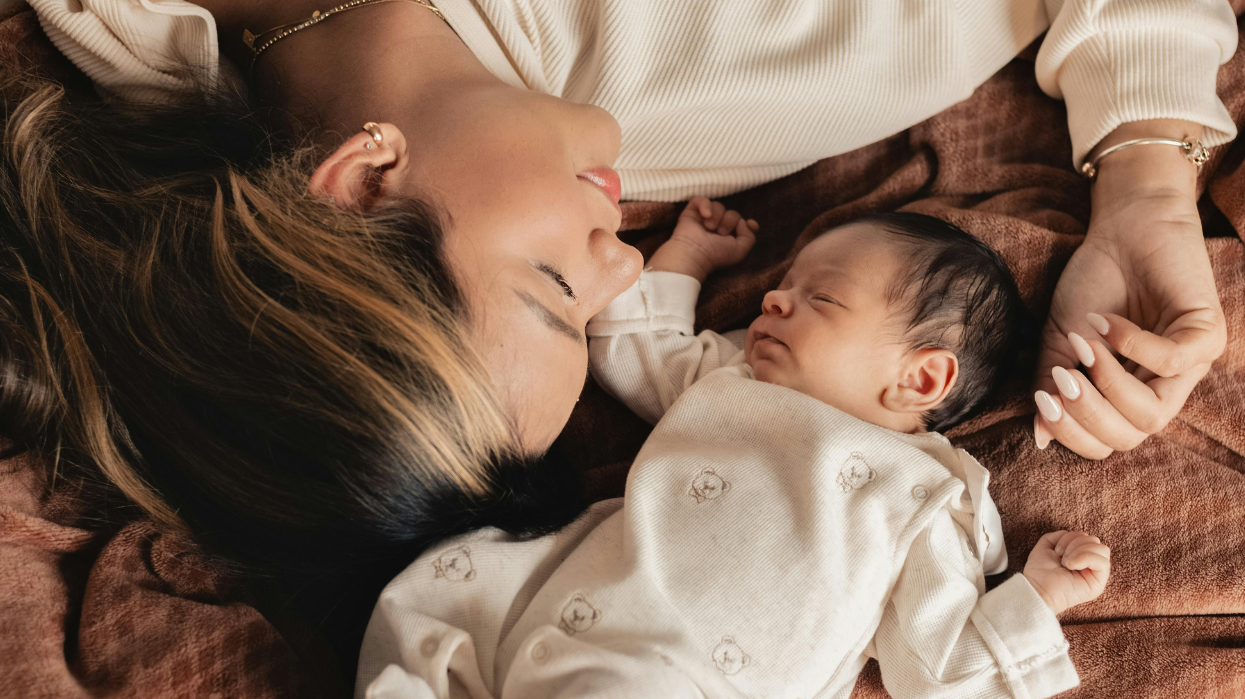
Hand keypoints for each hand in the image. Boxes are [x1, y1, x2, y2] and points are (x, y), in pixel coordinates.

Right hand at [647, 196, 757, 281]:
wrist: (694, 253)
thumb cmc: (715, 255)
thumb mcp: (740, 250)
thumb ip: (749, 236)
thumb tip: (743, 221)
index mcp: (728, 237)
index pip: (741, 223)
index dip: (747, 223)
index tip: (750, 224)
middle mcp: (717, 227)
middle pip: (732, 213)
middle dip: (729, 222)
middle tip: (720, 233)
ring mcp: (704, 219)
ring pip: (719, 206)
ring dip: (717, 217)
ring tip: (709, 228)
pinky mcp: (691, 212)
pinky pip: (701, 199)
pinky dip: (705, 205)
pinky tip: (705, 216)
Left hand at [1022, 530, 1109, 614]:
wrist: (1037, 588)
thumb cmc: (1040, 570)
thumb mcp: (1047, 545)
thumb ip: (1060, 536)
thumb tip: (1074, 534)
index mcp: (1080, 555)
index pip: (1086, 536)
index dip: (1070, 537)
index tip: (1057, 551)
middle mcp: (1090, 564)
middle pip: (1095, 540)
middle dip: (1075, 544)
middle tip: (1062, 558)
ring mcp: (1095, 573)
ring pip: (1102, 549)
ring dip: (1079, 551)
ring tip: (1066, 563)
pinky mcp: (1098, 583)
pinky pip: (1103, 562)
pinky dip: (1085, 558)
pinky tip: (1072, 566)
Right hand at [1034, 120, 1225, 458]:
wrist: (1122, 227)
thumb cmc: (1094, 282)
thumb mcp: (1060, 340)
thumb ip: (1051, 385)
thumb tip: (1040, 435)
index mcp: (1129, 393)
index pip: (1107, 442)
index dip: (1072, 432)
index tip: (1042, 399)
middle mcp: (1163, 387)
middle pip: (1130, 437)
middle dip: (1087, 416)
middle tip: (1060, 381)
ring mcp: (1189, 364)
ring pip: (1153, 413)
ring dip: (1109, 384)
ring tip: (1084, 348)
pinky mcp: (1206, 334)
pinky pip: (1171, 362)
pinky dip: (1131, 345)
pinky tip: (1106, 322)